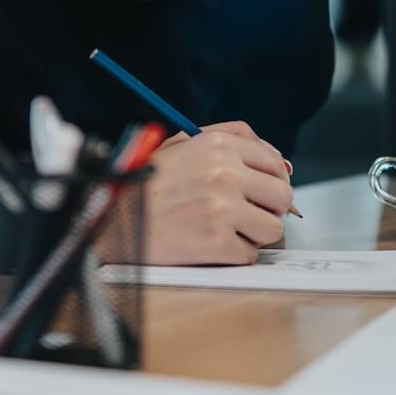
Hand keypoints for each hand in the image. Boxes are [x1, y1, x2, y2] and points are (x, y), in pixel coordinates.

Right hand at [141, 122, 293, 265]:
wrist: (112, 218)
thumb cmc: (146, 181)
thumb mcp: (183, 143)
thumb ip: (232, 139)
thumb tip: (282, 163)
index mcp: (218, 145)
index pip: (275, 163)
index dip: (272, 182)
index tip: (263, 193)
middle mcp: (224, 173)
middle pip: (282, 197)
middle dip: (268, 209)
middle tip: (247, 215)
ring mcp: (222, 209)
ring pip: (272, 229)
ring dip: (254, 234)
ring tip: (226, 230)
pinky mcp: (216, 243)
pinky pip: (250, 255)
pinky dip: (234, 255)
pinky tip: (209, 245)